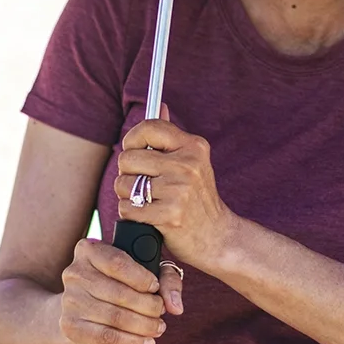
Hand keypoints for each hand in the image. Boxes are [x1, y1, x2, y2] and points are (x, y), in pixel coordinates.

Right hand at [56, 237, 166, 343]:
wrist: (81, 310)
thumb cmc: (117, 285)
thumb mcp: (143, 271)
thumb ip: (166, 279)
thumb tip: (175, 305)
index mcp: (88, 250)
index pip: (117, 262)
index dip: (142, 278)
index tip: (155, 288)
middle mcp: (74, 273)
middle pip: (119, 293)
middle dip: (148, 307)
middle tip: (161, 314)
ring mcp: (70, 301)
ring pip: (115, 317)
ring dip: (144, 327)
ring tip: (158, 329)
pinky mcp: (71, 327)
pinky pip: (107, 337)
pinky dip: (132, 343)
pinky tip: (146, 343)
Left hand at [116, 107, 236, 277]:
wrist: (219, 238)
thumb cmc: (198, 200)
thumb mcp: (192, 162)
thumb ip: (171, 137)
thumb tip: (160, 106)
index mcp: (193, 146)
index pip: (148, 128)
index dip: (132, 140)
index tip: (134, 152)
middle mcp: (187, 165)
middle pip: (127, 158)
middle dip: (128, 174)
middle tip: (145, 186)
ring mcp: (179, 190)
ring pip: (124, 184)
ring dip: (128, 197)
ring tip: (149, 203)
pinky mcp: (169, 215)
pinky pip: (127, 208)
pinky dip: (131, 216)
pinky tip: (149, 218)